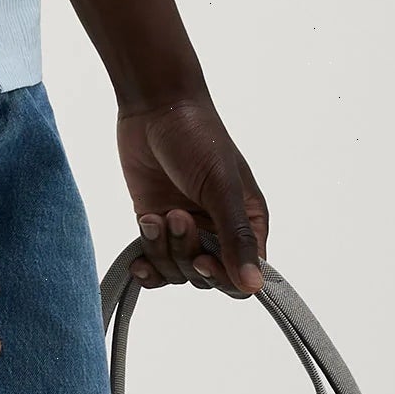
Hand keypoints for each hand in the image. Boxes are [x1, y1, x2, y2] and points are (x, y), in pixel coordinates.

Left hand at [117, 94, 267, 296]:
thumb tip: (254, 286)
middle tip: (175, 215)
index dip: (220, 277)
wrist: (154, 107)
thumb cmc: (197, 136)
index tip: (203, 259)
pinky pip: (154, 266)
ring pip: (176, 273)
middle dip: (185, 254)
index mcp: (247, 223)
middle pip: (204, 280)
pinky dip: (145, 262)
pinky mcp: (157, 228)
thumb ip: (237, 238)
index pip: (240, 278)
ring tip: (156, 216)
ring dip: (161, 250)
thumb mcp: (222, 187)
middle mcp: (219, 232)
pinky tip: (140, 248)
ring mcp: (187, 232)